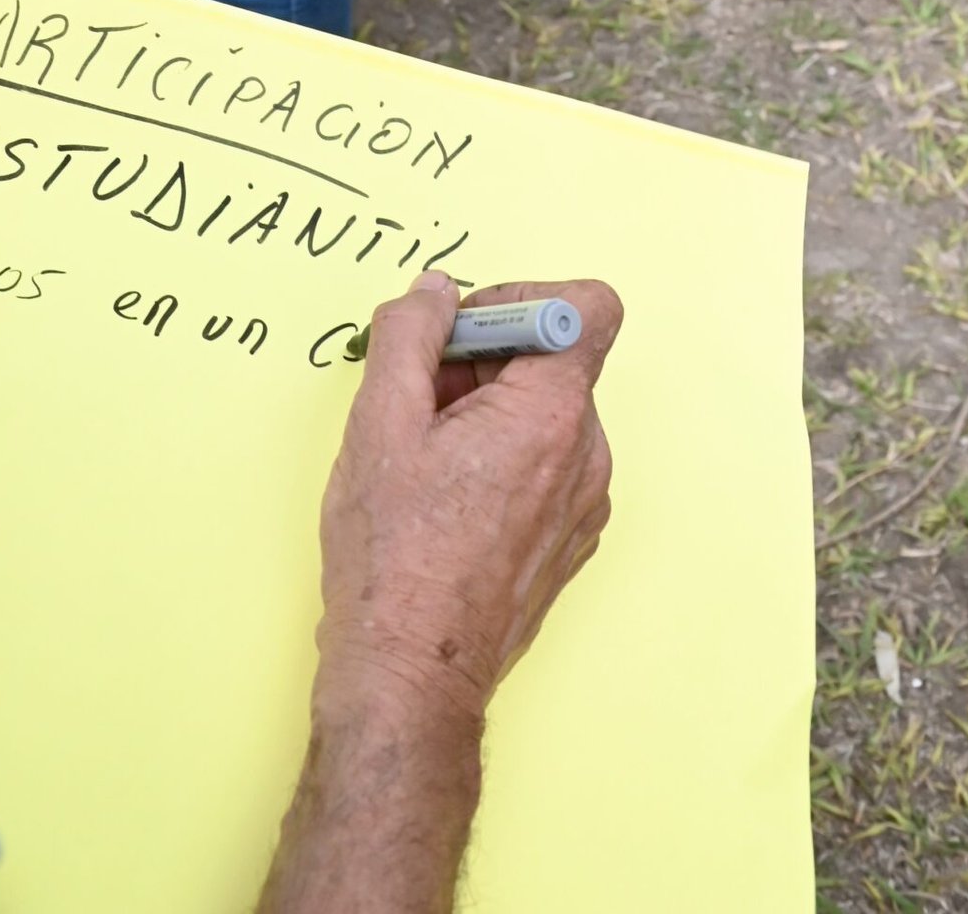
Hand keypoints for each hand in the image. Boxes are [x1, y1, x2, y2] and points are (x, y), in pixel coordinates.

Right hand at [313, 273, 621, 726]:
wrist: (411, 675)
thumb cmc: (393, 555)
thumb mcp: (380, 421)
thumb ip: (410, 334)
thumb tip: (434, 291)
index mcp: (552, 414)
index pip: (587, 307)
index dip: (520, 298)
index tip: (462, 332)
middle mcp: (587, 454)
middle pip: (551, 360)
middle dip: (480, 361)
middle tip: (416, 402)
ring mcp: (584, 502)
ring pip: (542, 411)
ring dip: (484, 410)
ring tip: (423, 459)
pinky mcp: (568, 538)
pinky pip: (545, 462)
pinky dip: (498, 457)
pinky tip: (444, 498)